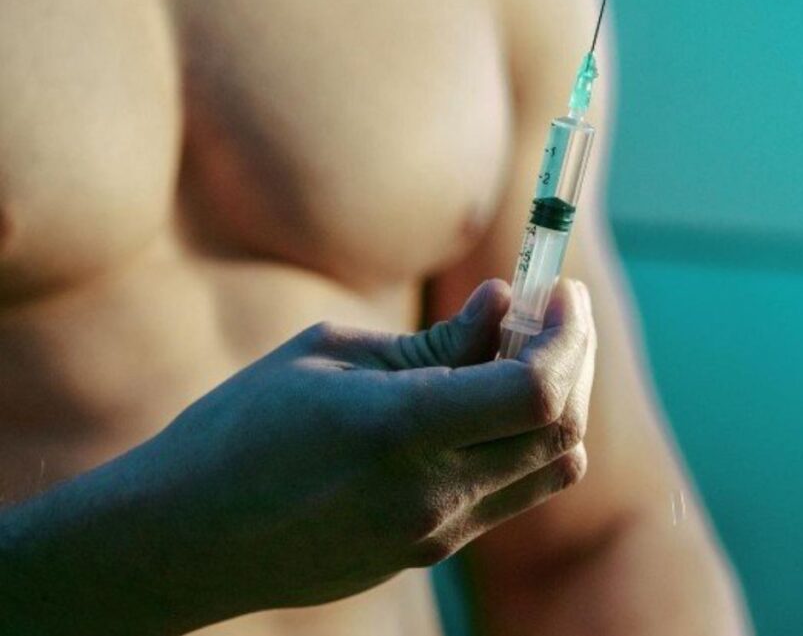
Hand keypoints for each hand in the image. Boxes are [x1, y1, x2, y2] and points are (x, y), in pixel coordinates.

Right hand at [1, 279, 595, 633]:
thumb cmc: (240, 430)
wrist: (187, 540)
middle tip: (555, 309)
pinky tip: (484, 400)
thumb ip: (433, 340)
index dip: (568, 337)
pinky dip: (521, 438)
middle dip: (575, 358)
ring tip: (521, 350)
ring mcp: (434, 534)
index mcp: (400, 429)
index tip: (562, 291)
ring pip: (550, 467)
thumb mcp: (329, 355)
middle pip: (561, 430)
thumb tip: (504, 304)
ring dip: (557, 402)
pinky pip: (509, 492)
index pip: (536, 392)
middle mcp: (432, 493)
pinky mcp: (427, 553)